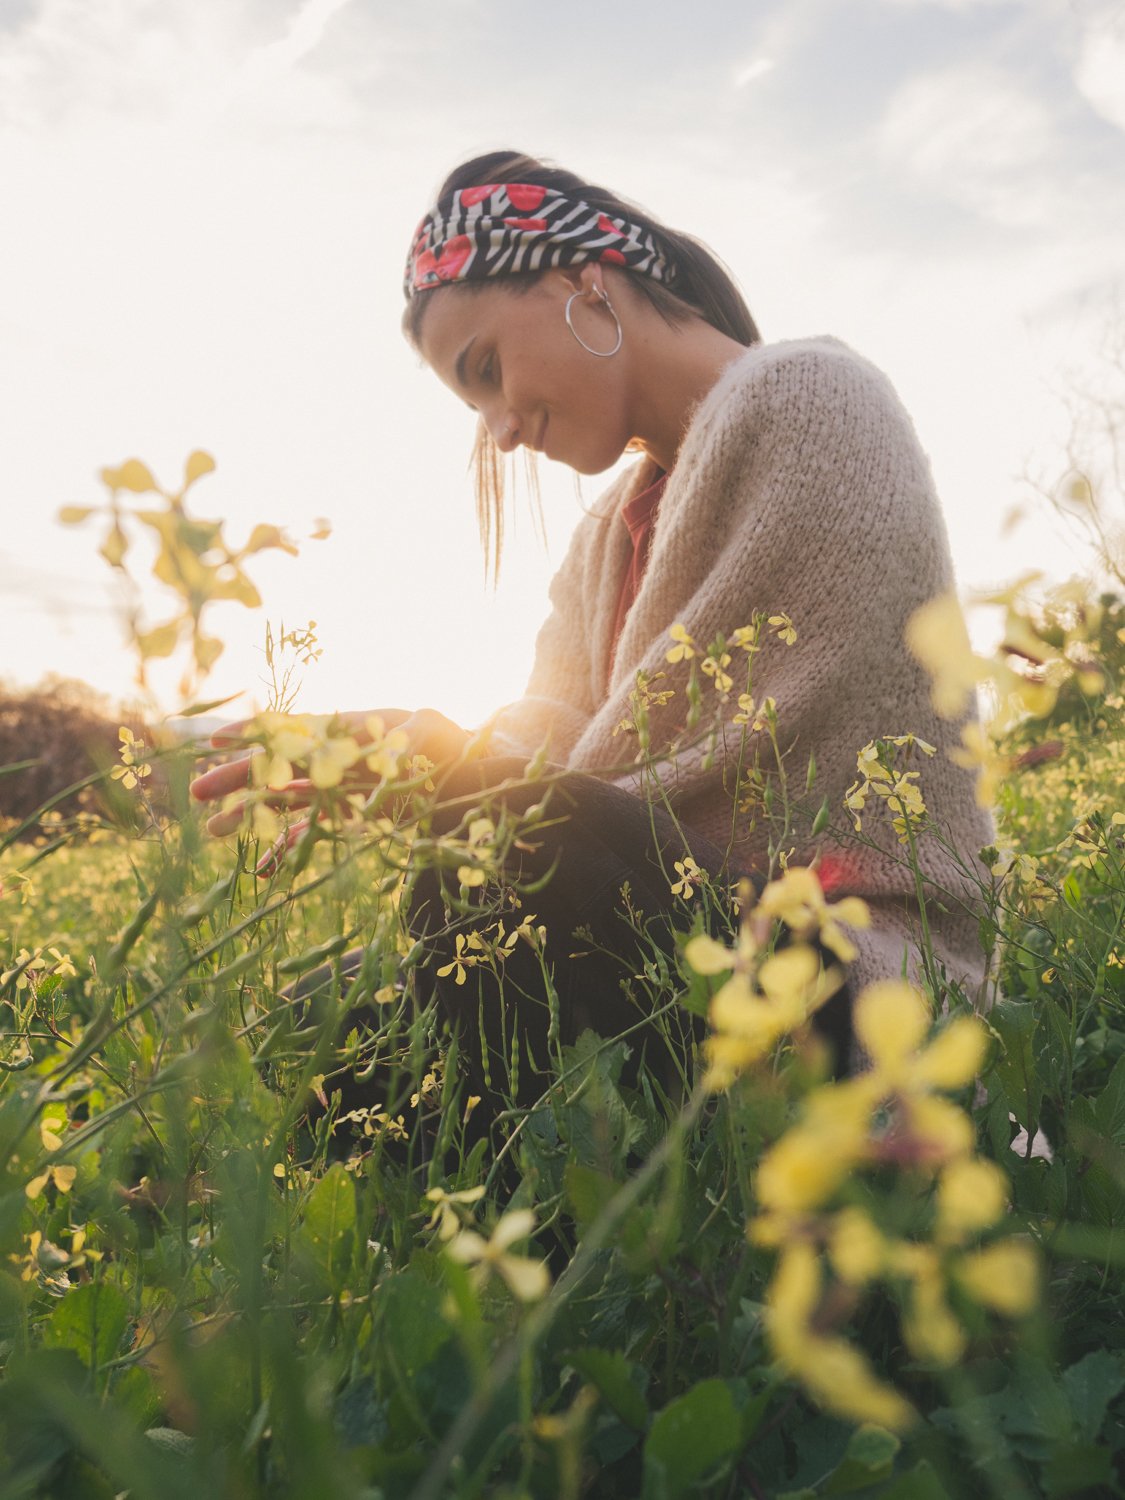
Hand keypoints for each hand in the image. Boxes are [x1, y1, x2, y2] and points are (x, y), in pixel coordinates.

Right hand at [188, 707, 469, 866]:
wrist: (470, 774)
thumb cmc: (450, 743)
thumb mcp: (432, 730)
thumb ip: (407, 738)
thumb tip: (388, 756)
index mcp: (346, 731)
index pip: (293, 730)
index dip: (255, 733)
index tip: (216, 738)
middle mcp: (333, 760)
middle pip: (277, 768)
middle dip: (237, 779)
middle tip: (197, 793)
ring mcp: (337, 790)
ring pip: (283, 802)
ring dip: (249, 817)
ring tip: (213, 832)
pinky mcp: (347, 818)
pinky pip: (309, 834)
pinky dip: (285, 850)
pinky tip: (261, 870)